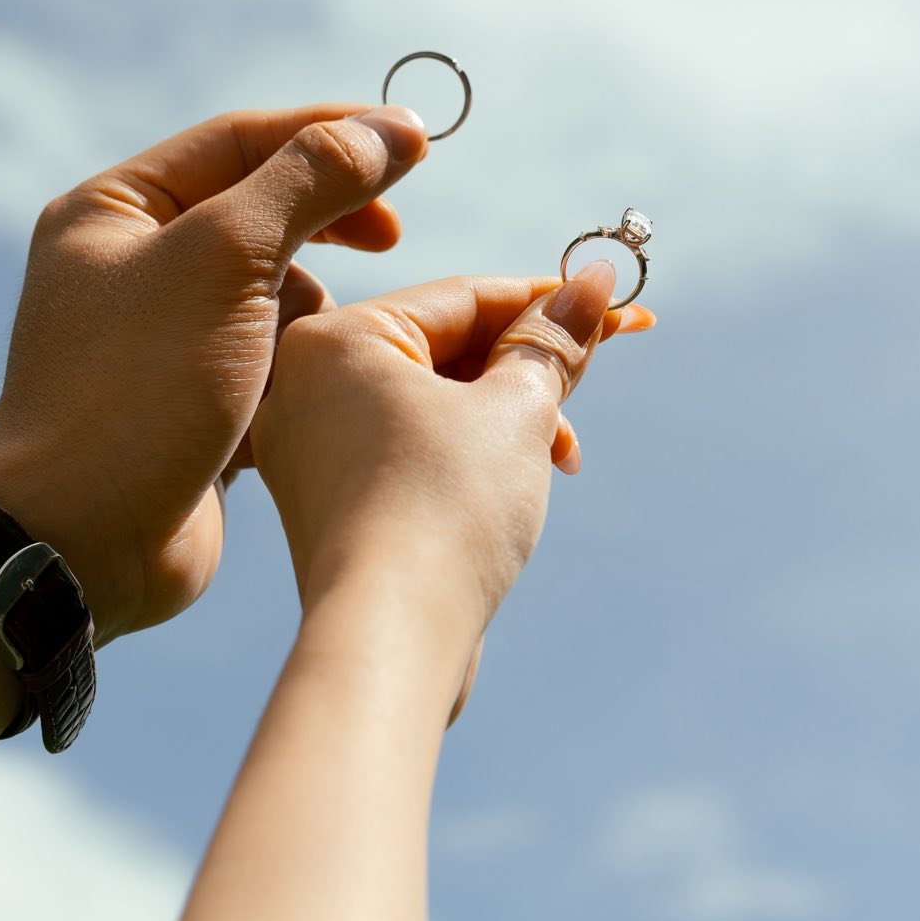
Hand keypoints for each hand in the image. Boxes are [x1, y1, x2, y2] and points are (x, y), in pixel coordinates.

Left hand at [0, 103, 427, 641]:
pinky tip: (302, 403)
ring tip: (314, 350)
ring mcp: (161, 338)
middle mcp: (129, 265)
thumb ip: (310, 182)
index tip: (418, 145)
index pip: (241, 141)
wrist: (80, 540)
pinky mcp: (191, 404)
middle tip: (391, 238)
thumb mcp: (225, 259)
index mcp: (114, 210)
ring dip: (309, 316)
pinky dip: (297, 375)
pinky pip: (270, 364)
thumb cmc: (137, 389)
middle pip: (261, 214)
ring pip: (273, 295)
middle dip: (330, 225)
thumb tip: (392, 127)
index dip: (333, 135)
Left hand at [251, 262, 654, 714]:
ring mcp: (307, 447)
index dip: (548, 302)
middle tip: (590, 384)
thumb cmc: (447, 510)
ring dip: (505, 419)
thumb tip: (593, 282)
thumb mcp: (515, 411)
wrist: (391, 638)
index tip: (617, 303)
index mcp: (333, 338)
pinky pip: (405, 449)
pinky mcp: (326, 500)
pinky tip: (515, 481)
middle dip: (527, 372)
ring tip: (562, 456)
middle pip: (443, 349)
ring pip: (430, 403)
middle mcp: (302, 385)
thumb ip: (553, 342)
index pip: (461, 298)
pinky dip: (464, 454)